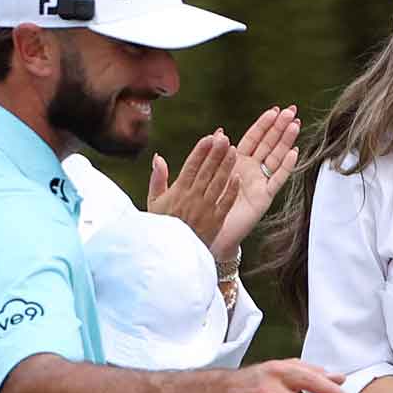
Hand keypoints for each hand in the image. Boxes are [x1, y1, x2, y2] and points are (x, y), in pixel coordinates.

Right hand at [148, 131, 240, 256]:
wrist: (170, 255)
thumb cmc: (160, 226)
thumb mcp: (153, 202)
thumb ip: (157, 179)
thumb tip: (159, 157)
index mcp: (178, 192)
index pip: (191, 166)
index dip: (201, 151)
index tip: (209, 137)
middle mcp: (193, 198)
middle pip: (207, 171)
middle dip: (216, 153)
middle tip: (225, 137)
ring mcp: (206, 210)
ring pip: (218, 184)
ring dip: (226, 167)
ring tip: (234, 151)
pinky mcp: (215, 221)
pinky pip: (225, 204)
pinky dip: (231, 191)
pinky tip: (238, 178)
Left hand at [212, 106, 302, 259]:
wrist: (209, 232)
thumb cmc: (205, 205)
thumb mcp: (204, 175)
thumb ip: (210, 153)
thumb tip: (218, 131)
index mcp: (236, 161)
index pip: (253, 138)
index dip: (264, 124)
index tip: (275, 110)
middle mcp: (251, 169)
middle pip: (269, 144)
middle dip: (280, 127)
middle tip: (292, 110)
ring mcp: (259, 182)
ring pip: (276, 157)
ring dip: (286, 141)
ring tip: (296, 125)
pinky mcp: (264, 197)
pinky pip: (277, 179)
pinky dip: (286, 166)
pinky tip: (294, 152)